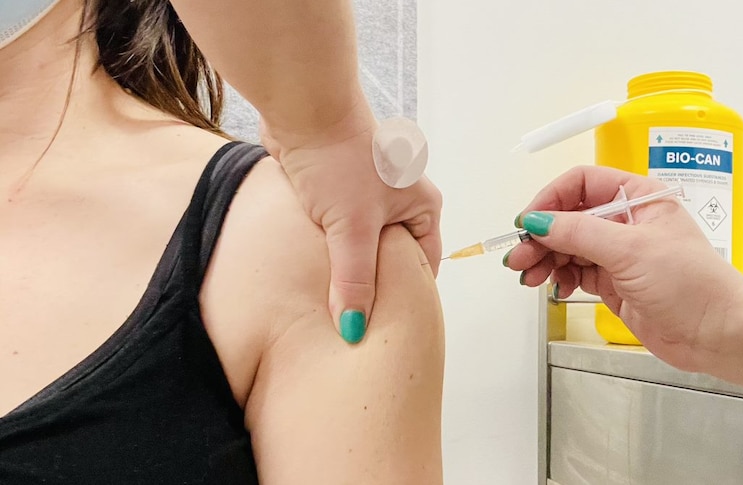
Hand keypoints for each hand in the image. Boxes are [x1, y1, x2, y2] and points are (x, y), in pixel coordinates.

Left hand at [260, 110, 442, 344]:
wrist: (303, 110)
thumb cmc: (341, 160)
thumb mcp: (353, 229)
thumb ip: (354, 281)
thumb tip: (354, 330)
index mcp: (422, 207)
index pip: (424, 264)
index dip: (407, 295)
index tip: (388, 326)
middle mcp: (400, 202)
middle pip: (392, 258)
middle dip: (374, 284)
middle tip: (356, 320)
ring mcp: (368, 196)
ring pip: (361, 246)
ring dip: (347, 265)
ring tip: (333, 298)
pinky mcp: (337, 192)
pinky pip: (338, 232)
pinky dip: (329, 249)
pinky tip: (314, 269)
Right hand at [506, 166, 742, 369]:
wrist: (717, 332)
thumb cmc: (690, 283)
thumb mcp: (630, 249)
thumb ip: (579, 233)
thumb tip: (538, 221)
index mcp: (637, 197)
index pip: (581, 184)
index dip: (551, 199)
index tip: (529, 222)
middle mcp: (626, 220)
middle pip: (569, 217)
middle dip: (542, 236)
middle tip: (519, 258)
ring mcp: (619, 252)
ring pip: (568, 246)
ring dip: (546, 259)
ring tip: (530, 276)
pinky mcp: (615, 281)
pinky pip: (576, 271)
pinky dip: (560, 276)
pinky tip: (555, 286)